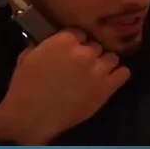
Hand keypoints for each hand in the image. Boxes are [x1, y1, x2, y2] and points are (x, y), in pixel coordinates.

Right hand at [0, 30, 130, 144]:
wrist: (33, 115)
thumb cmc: (25, 87)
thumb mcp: (27, 57)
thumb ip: (42, 45)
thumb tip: (48, 41)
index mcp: (64, 41)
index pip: (80, 33)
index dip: (76, 43)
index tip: (71, 52)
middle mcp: (85, 51)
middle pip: (96, 46)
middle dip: (89, 54)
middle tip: (81, 66)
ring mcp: (99, 68)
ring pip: (112, 57)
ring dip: (104, 64)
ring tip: (95, 74)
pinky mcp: (108, 86)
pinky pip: (124, 73)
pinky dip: (118, 75)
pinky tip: (109, 80)